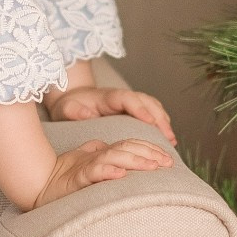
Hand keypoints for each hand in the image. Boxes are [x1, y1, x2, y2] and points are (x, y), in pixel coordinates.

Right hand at [32, 138, 173, 208]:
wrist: (37, 184)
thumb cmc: (63, 176)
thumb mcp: (88, 165)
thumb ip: (103, 158)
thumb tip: (121, 162)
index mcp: (102, 153)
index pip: (130, 145)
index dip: (149, 149)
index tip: (168, 159)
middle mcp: (97, 156)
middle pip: (127, 148)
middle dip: (150, 154)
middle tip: (168, 162)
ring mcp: (87, 165)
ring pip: (115, 157)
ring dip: (135, 160)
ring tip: (153, 166)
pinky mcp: (77, 176)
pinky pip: (94, 171)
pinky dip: (108, 171)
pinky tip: (121, 174)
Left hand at [41, 86, 175, 143]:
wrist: (72, 99)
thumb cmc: (69, 107)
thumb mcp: (64, 109)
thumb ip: (73, 111)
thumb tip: (87, 114)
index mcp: (108, 96)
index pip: (127, 98)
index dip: (139, 108)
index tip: (150, 121)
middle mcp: (122, 97)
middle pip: (145, 102)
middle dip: (158, 118)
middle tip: (168, 137)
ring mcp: (129, 102)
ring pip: (152, 106)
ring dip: (163, 121)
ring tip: (171, 140)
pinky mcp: (132, 109)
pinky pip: (151, 112)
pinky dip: (161, 122)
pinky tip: (167, 138)